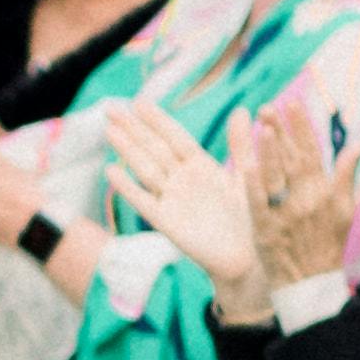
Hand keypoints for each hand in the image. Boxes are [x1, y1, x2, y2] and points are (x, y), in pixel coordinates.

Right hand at [96, 98, 269, 314]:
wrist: (246, 257)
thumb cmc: (250, 217)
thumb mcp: (248, 176)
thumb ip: (240, 144)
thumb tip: (241, 109)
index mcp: (201, 166)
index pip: (175, 138)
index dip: (157, 121)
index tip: (139, 102)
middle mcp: (182, 180)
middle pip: (153, 149)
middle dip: (133, 128)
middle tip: (110, 107)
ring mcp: (172, 199)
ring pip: (145, 169)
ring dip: (127, 150)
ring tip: (109, 130)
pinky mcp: (167, 222)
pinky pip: (144, 202)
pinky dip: (128, 187)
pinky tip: (111, 171)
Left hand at [232, 89, 345, 283]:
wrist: (311, 284)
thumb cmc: (327, 244)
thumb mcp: (345, 210)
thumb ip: (347, 175)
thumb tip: (356, 143)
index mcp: (325, 192)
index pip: (313, 152)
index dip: (302, 127)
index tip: (293, 103)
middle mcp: (307, 200)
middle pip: (293, 159)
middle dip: (282, 131)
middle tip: (269, 107)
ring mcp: (286, 215)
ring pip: (277, 177)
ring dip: (270, 151)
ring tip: (262, 126)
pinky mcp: (266, 230)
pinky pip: (259, 204)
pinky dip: (255, 185)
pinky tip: (247, 164)